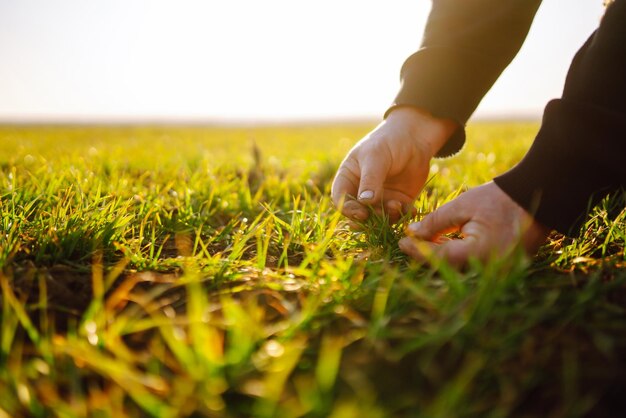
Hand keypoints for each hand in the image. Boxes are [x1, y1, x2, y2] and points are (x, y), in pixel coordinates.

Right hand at [331, 107, 456, 222]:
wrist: (414, 138)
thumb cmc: (388, 142)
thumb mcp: (376, 157)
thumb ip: (370, 179)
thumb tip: (365, 202)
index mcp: (348, 178)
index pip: (341, 199)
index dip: (348, 209)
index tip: (361, 213)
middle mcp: (362, 191)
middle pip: (358, 212)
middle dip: (368, 218)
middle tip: (378, 219)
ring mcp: (380, 198)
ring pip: (379, 217)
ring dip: (387, 217)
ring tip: (397, 205)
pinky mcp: (398, 201)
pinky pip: (398, 214)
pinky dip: (403, 215)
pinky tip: (411, 210)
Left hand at [399, 182, 550, 266]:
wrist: (539, 196)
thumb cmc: (500, 199)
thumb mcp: (463, 205)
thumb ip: (435, 222)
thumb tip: (411, 233)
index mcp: (479, 253)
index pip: (438, 259)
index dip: (416, 251)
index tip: (400, 241)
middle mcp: (489, 269)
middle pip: (446, 269)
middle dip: (424, 256)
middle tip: (407, 243)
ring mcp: (497, 271)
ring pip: (458, 270)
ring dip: (438, 258)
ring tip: (421, 242)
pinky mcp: (501, 268)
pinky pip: (471, 267)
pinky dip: (455, 257)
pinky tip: (441, 245)